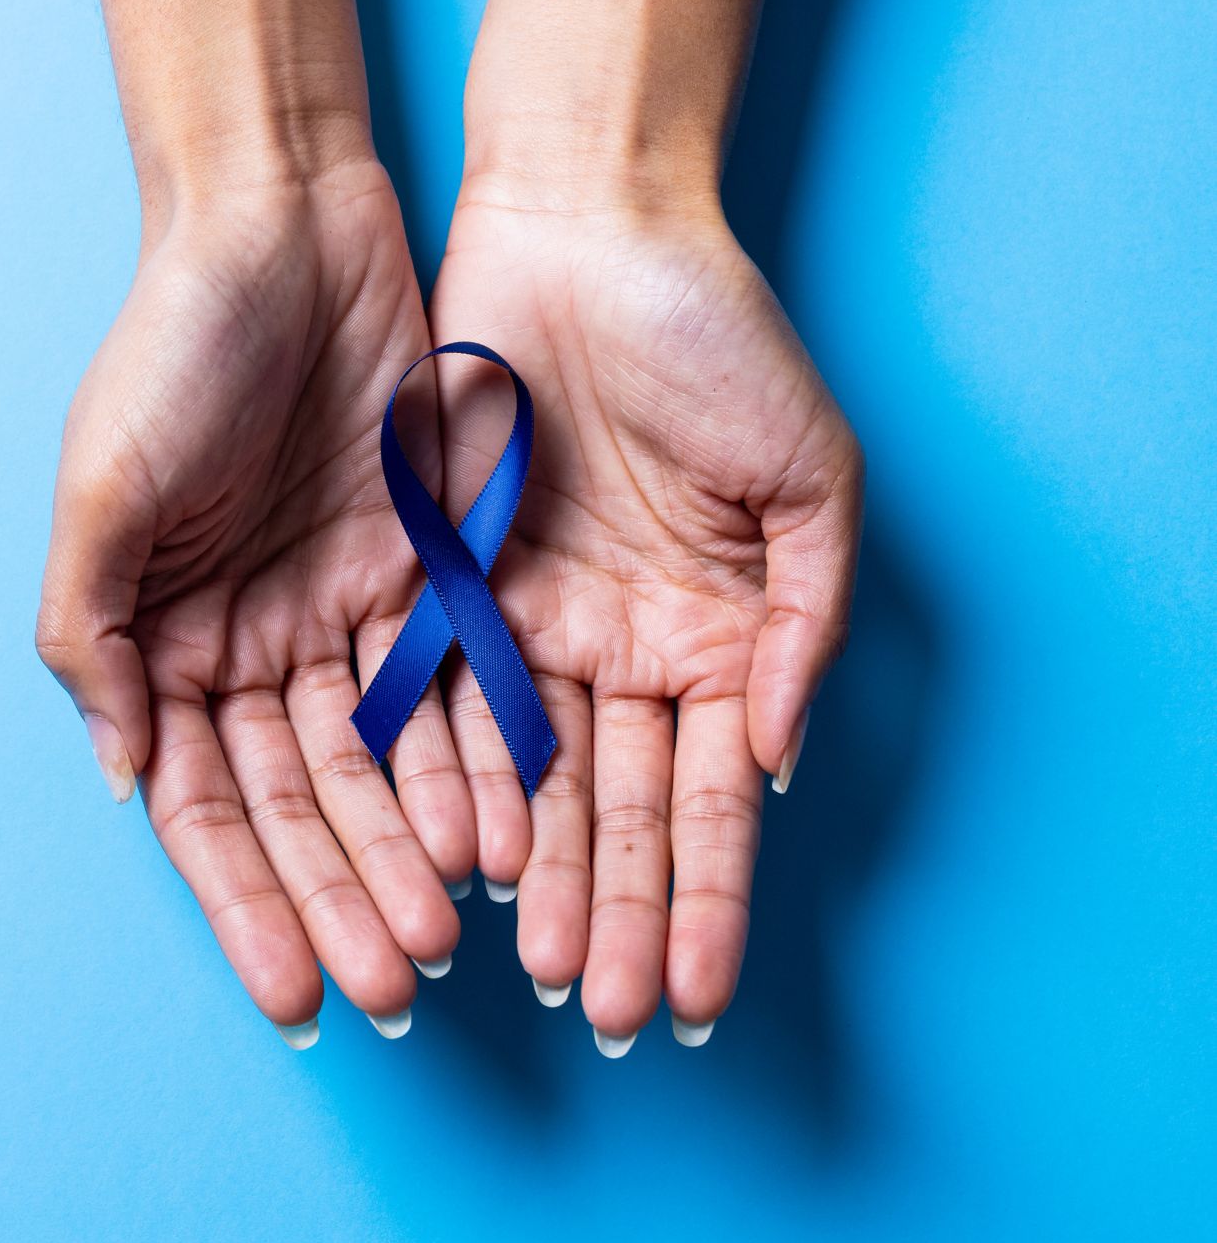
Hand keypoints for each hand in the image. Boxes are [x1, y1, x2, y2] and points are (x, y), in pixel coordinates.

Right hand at [38, 162, 483, 1038]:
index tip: (292, 993)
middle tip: (393, 989)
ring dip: (411, 852)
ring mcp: (343, 609)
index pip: (207, 803)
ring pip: (385, 763)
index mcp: (163, 638)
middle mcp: (254, 642)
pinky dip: (473, 759)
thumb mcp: (102, 486)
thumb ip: (92, 636)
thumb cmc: (171, 348)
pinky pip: (456, 684)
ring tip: (454, 937)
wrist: (284, 223)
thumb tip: (124, 778)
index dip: (247, 899)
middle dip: (342, 898)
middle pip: (302, 803)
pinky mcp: (428, 566)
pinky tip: (502, 834)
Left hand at [425, 183, 862, 1048]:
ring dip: (523, 874)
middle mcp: (609, 650)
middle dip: (611, 912)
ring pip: (517, 776)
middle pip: (608, 809)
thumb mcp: (808, 476)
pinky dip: (440, 774)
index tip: (698, 996)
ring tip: (521, 965)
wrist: (588, 230)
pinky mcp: (435, 580)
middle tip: (605, 1011)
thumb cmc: (717, 338)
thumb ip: (804, 622)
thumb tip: (778, 758)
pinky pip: (433, 695)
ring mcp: (521, 622)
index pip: (706, 799)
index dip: (706, 899)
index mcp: (709, 639)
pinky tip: (450, 856)